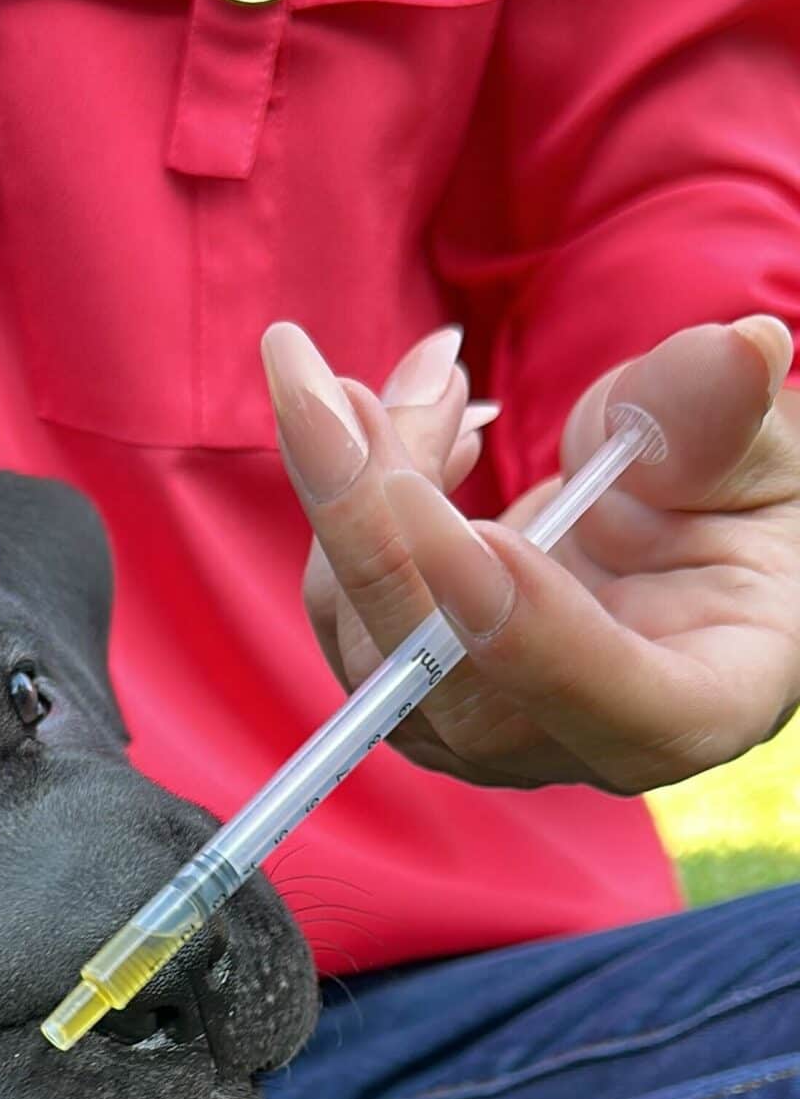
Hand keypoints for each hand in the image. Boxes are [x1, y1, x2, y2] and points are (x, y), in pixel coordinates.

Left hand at [263, 314, 799, 791]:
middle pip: (447, 686)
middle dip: (381, 538)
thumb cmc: (741, 507)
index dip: (534, 634)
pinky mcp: (418, 688)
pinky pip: (349, 609)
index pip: (613, 711)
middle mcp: (573, 745)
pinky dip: (354, 500)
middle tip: (340, 401)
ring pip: (373, 647)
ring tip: (429, 372)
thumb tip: (738, 352)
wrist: (687, 537)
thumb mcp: (759, 456)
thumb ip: (724, 423)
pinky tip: (420, 410)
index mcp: (698, 708)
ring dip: (358, 493)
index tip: (479, 531)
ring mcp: (482, 729)